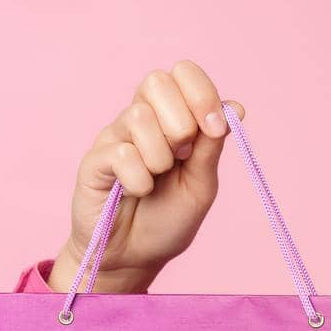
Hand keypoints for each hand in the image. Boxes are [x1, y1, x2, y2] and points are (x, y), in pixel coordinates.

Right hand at [51, 60, 243, 291]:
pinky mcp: (94, 160)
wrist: (134, 257)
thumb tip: (235, 106)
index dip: (202, 93)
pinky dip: (139, 180)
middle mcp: (141, 120)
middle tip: (183, 155)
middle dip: (181, 120)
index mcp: (172, 119)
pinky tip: (136, 193)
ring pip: (139, 117)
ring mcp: (114, 137)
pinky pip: (121, 153)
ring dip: (160, 156)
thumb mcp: (202, 184)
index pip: (183, 74)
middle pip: (156, 81)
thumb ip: (213, 147)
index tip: (215, 128)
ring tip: (157, 179)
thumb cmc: (168, 220)